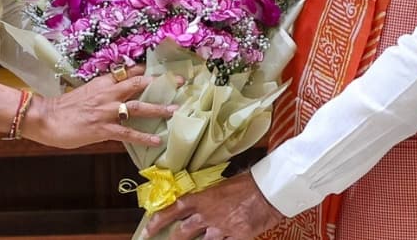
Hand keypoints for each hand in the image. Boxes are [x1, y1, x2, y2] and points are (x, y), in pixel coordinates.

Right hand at [22, 65, 175, 148]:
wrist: (46, 117)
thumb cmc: (63, 107)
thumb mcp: (86, 92)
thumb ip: (103, 92)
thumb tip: (117, 93)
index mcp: (103, 82)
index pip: (129, 72)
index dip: (147, 70)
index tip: (164, 70)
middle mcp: (108, 93)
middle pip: (139, 83)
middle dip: (160, 82)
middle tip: (179, 82)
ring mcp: (107, 111)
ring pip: (138, 107)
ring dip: (158, 108)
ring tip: (174, 110)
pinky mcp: (103, 129)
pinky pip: (128, 133)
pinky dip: (144, 137)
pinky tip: (156, 140)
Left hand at [143, 171, 283, 239]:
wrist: (269, 191)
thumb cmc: (247, 184)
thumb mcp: (222, 186)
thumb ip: (207, 199)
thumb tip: (198, 205)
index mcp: (202, 198)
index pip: (173, 210)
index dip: (157, 221)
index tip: (147, 231)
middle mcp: (207, 215)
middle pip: (182, 233)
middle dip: (174, 239)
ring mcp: (221, 228)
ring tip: (204, 237)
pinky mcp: (235, 238)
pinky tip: (223, 239)